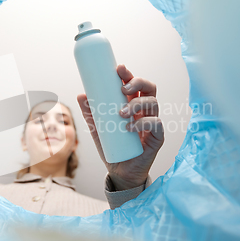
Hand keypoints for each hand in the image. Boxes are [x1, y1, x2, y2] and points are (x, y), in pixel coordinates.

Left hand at [77, 64, 163, 190]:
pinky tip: (129, 127)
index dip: (129, 74)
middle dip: (138, 82)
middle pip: (149, 88)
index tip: (118, 68)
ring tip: (121, 113)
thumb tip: (82, 95)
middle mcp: (145, 111)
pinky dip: (142, 123)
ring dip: (136, 104)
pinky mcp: (157, 137)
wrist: (119, 171)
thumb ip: (91, 113)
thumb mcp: (98, 128)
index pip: (135, 84)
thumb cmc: (112, 147)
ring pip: (153, 103)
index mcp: (132, 105)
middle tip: (123, 88)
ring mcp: (152, 123)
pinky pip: (156, 124)